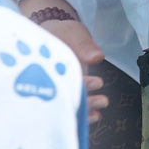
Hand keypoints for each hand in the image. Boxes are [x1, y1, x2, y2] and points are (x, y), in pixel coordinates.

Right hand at [20, 0, 111, 124]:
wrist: (53, 34)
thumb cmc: (60, 33)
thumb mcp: (72, 33)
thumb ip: (84, 45)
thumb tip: (97, 57)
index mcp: (46, 68)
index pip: (60, 81)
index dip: (78, 85)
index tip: (97, 82)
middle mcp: (49, 82)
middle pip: (61, 99)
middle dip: (82, 103)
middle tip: (102, 101)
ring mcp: (56, 89)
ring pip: (66, 106)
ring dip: (84, 109)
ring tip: (102, 105)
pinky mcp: (65, 92)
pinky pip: (71, 106)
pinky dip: (82, 113)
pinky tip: (95, 115)